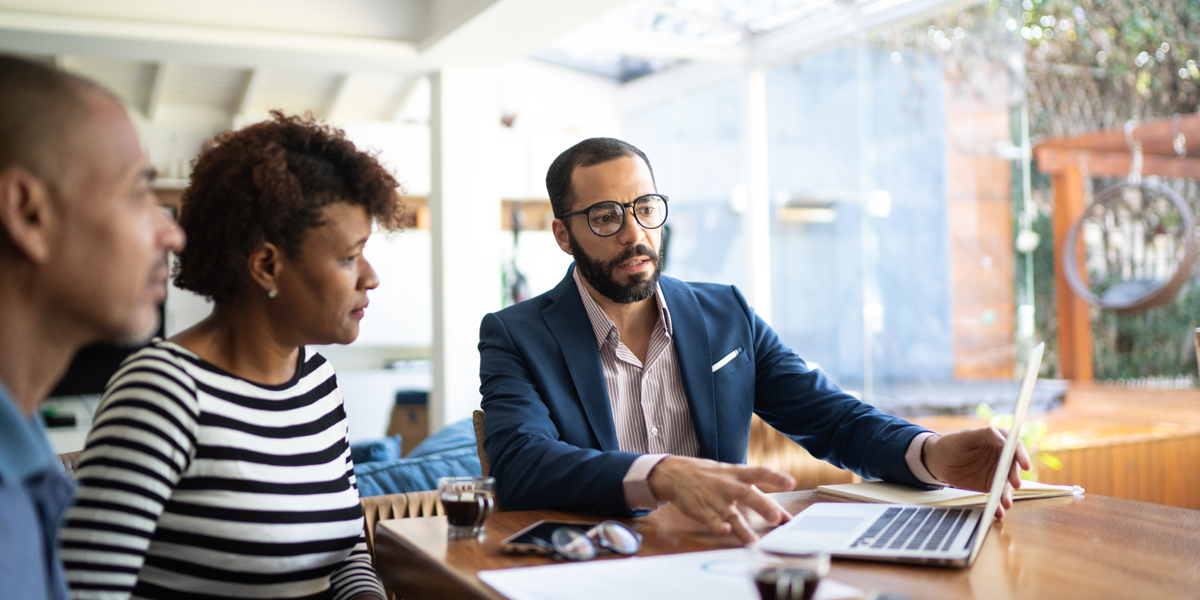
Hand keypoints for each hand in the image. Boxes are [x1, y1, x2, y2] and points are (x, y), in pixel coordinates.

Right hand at [648, 456, 795, 543]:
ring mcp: (715, 499)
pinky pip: (711, 520)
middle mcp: (728, 485)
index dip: (775, 477)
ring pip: (730, 514)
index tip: (791, 482)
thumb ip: (759, 495)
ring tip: (753, 541)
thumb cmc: (712, 476)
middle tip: (775, 517)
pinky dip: (717, 526)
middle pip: (747, 494)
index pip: (759, 472)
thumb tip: (784, 515)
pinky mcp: (702, 510)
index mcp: (738, 474)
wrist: (676, 473)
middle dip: (762, 506)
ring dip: (742, 528)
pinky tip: (724, 531)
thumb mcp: (734, 477)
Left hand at [922, 427, 1030, 518]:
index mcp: (998, 441)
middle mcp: (1001, 457)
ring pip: (1007, 484)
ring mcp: (996, 472)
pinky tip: (998, 511)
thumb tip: (1004, 440)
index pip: (1015, 447)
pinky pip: (997, 495)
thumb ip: (986, 434)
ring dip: (1008, 494)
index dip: (1022, 455)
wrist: (936, 461)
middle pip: (1013, 467)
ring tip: (1006, 502)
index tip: (1025, 465)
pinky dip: (998, 504)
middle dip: (1015, 476)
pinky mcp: (990, 486)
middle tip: (1015, 484)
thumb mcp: (966, 436)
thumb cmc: (951, 443)